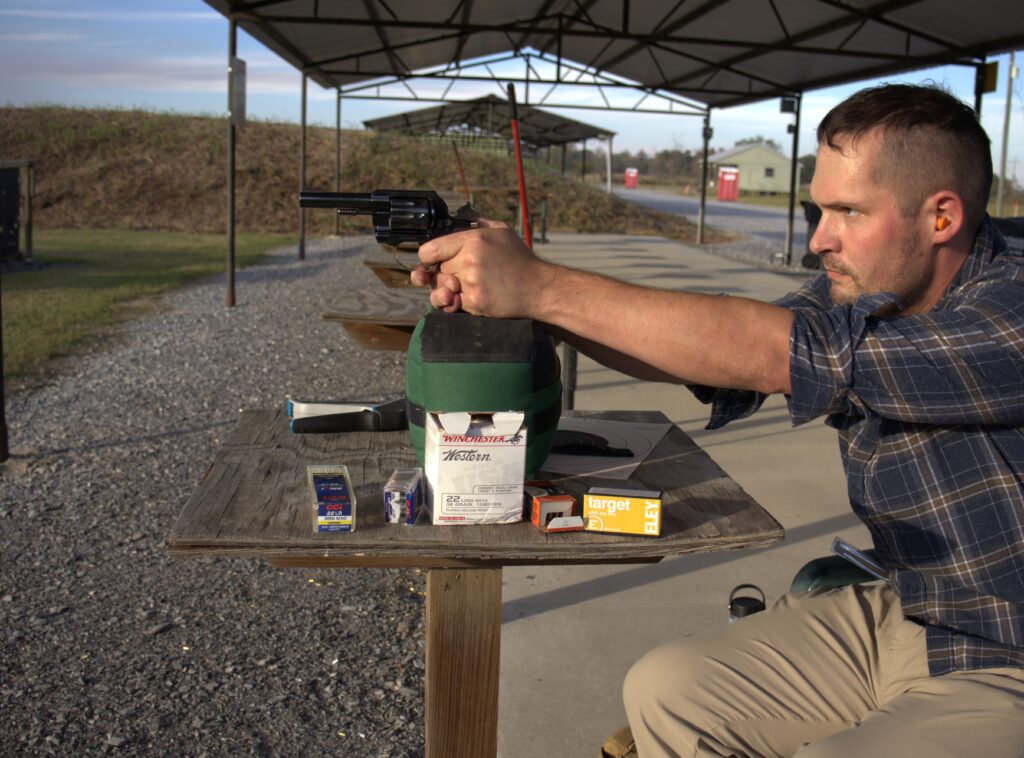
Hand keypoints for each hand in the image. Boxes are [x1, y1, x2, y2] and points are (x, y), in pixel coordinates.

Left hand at [410, 216, 549, 317]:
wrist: (538, 287)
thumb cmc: (520, 259)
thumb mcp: (501, 230)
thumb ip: (477, 220)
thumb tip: (458, 212)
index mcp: (473, 239)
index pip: (430, 250)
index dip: (427, 257)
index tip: (432, 261)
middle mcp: (470, 260)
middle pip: (438, 269)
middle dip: (446, 273)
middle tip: (463, 274)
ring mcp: (471, 282)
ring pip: (443, 288)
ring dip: (451, 289)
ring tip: (465, 286)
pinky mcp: (475, 302)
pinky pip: (453, 304)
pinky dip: (460, 303)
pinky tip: (473, 296)